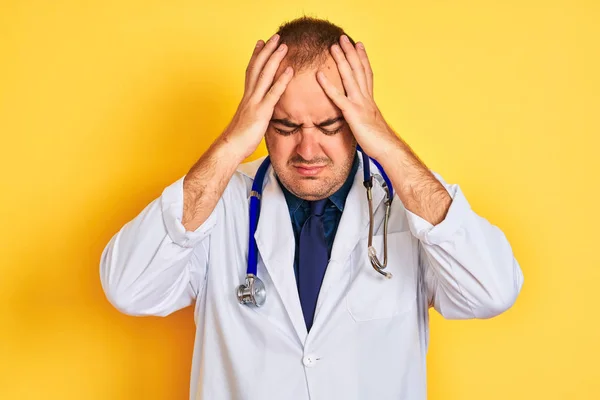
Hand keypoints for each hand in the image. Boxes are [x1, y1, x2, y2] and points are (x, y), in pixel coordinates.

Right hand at [220, 34, 293, 159]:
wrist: (230, 148)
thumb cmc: (238, 139)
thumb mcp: (248, 122)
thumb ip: (256, 113)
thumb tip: (262, 114)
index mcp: (246, 97)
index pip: (251, 71)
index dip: (256, 56)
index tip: (261, 43)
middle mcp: (249, 96)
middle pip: (257, 67)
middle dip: (266, 51)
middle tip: (274, 37)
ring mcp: (254, 103)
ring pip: (264, 75)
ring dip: (274, 59)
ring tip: (283, 46)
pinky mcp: (261, 112)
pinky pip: (273, 93)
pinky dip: (282, 80)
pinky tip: (290, 70)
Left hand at [316, 35, 398, 160]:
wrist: (388, 149)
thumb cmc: (380, 142)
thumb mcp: (371, 126)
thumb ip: (364, 118)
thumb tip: (361, 119)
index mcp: (370, 100)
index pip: (366, 74)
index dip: (362, 59)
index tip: (358, 45)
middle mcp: (366, 98)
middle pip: (358, 70)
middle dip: (350, 53)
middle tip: (343, 38)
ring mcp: (360, 104)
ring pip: (350, 77)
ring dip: (341, 60)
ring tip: (333, 47)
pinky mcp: (352, 113)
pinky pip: (337, 97)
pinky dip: (327, 85)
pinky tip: (319, 75)